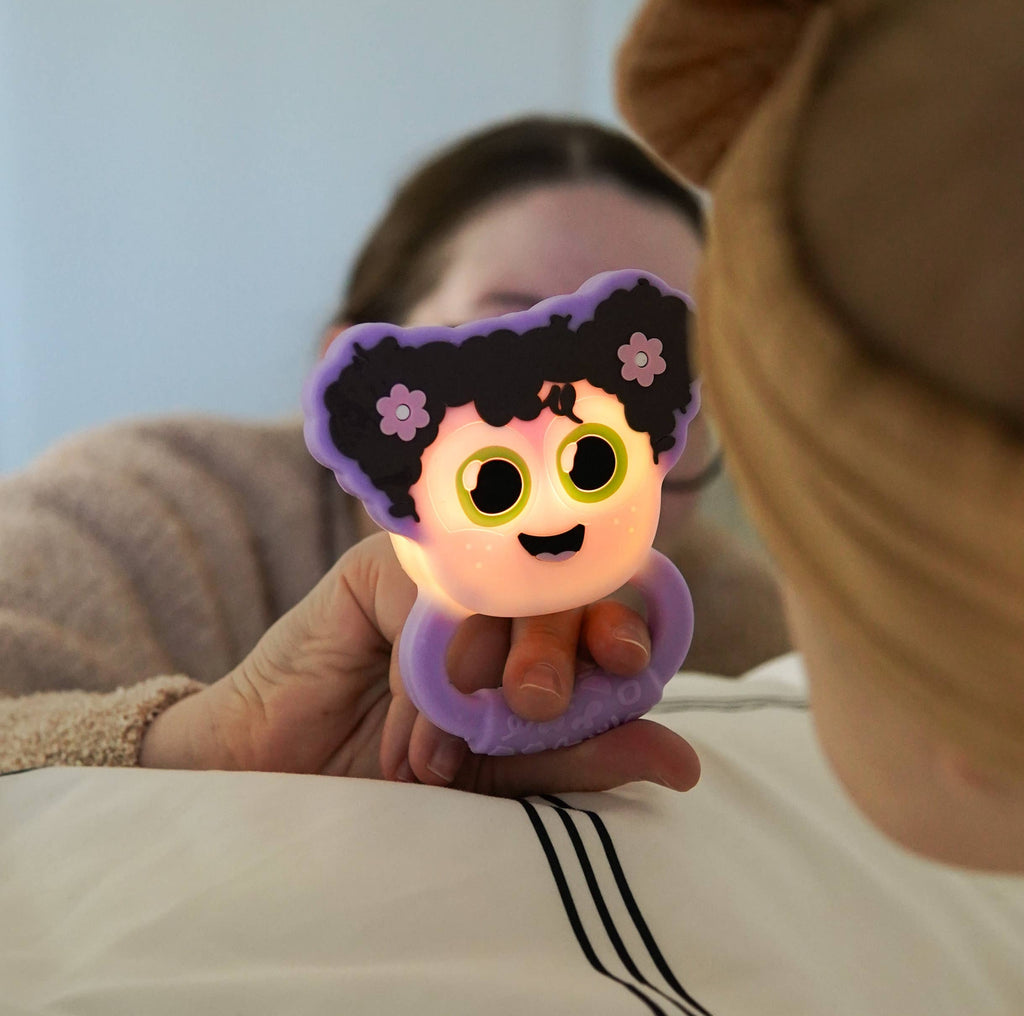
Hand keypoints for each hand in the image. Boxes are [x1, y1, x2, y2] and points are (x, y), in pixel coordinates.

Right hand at [140, 532, 699, 796]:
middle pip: (560, 587)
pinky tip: (400, 727)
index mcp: (538, 642)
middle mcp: (498, 598)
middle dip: (552, 649)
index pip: (602, 610)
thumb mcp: (498, 778)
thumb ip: (580, 756)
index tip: (627, 662)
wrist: (279, 791)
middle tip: (531, 705)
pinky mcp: (384, 567)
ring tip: (432, 760)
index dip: (621, 624)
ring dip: (472, 683)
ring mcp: (443, 576)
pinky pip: (431, 596)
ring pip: (499, 590)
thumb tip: (685, 761)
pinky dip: (423, 668)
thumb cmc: (390, 785)